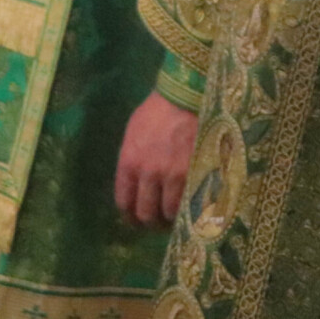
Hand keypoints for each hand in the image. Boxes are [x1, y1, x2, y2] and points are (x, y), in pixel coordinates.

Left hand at [115, 90, 197, 227]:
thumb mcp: (134, 133)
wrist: (187, 96)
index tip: (135, 220)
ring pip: (169, 214)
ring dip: (171, 219)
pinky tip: (190, 209)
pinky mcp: (195, 175)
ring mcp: (173, 176)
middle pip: (145, 213)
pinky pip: (190, 205)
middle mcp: (148, 174)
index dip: (129, 216)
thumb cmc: (158, 110)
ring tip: (176, 218)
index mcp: (129, 162)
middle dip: (150, 222)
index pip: (124, 202)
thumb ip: (132, 160)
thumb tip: (134, 182)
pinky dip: (189, 211)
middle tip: (157, 222)